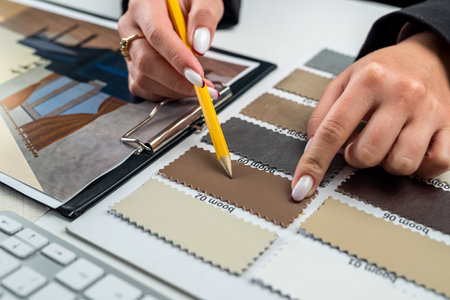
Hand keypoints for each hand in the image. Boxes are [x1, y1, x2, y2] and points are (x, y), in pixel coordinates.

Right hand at [118, 0, 223, 100]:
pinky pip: (143, 88)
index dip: (178, 59)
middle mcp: (131, 26)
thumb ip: (204, 16)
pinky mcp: (132, 65)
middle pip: (146, 61)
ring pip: (143, 78)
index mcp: (145, 4)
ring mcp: (129, 48)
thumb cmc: (188, 1)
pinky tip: (182, 86)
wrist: (178, 7)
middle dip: (177, 80)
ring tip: (197, 84)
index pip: (157, 34)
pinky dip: (166, 93)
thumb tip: (200, 43)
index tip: (197, 75)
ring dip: (174, 89)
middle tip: (203, 87)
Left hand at [291, 30, 449, 201]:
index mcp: (369, 80)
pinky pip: (437, 164)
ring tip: (384, 145)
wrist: (427, 56)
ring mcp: (429, 111)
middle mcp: (401, 94)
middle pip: (366, 153)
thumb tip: (312, 150)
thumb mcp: (344, 80)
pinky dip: (420, 168)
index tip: (302, 185)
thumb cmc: (381, 73)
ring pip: (400, 164)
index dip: (314, 162)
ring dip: (385, 163)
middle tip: (359, 142)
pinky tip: (409, 152)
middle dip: (355, 157)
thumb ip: (323, 113)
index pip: (333, 130)